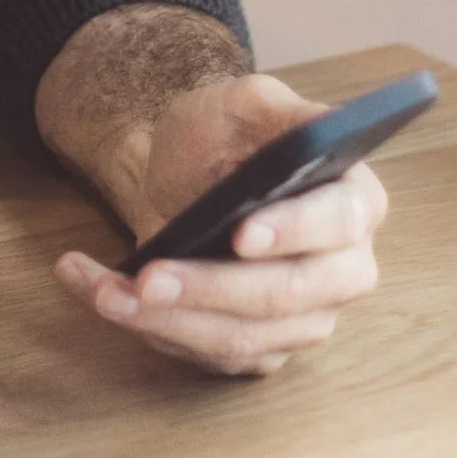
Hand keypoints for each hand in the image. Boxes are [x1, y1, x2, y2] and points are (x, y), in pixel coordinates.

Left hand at [54, 73, 386, 377]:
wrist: (180, 173)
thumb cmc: (219, 136)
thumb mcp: (243, 101)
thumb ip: (278, 107)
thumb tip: (317, 126)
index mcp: (355, 200)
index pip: (338, 223)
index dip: (291, 232)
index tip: (239, 234)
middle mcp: (343, 269)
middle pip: (286, 297)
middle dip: (209, 290)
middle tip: (148, 278)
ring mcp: (305, 318)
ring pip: (240, 338)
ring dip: (164, 320)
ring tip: (104, 292)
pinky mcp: (261, 348)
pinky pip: (207, 356)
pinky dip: (148, 330)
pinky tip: (101, 294)